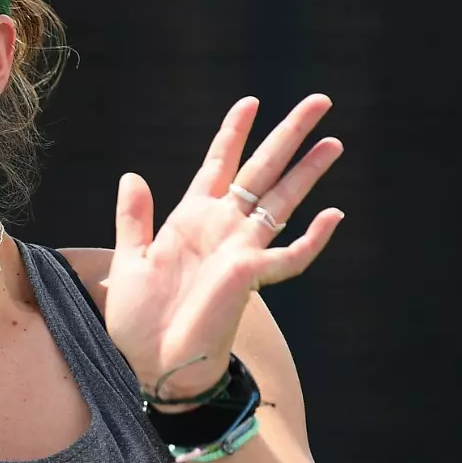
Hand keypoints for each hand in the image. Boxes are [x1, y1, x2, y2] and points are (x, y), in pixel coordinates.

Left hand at [106, 95, 345, 400]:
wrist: (146, 361)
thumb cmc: (138, 317)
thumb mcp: (128, 259)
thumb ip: (133, 217)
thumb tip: (132, 175)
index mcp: (191, 219)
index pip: (218, 164)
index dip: (234, 133)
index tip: (251, 102)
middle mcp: (222, 228)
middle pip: (261, 170)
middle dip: (288, 136)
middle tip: (319, 102)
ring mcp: (239, 250)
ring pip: (282, 201)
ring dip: (307, 172)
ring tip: (333, 142)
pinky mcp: (250, 277)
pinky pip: (290, 255)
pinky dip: (312, 239)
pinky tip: (333, 216)